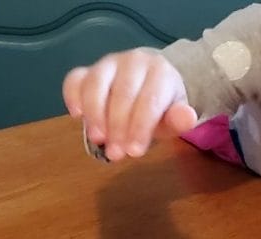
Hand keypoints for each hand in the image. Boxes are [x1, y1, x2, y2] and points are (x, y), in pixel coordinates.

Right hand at [62, 49, 197, 161]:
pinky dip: (72, 96)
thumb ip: (179, 120)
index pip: (150, 100)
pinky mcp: (88, 70)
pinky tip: (76, 116)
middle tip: (116, 153)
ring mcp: (108, 64)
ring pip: (96, 83)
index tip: (135, 152)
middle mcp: (133, 62)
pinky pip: (75, 79)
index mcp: (160, 72)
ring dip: (94, 114)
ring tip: (97, 139)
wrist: (148, 83)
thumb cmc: (160, 106)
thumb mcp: (173, 117)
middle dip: (118, 126)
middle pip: (122, 93)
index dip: (141, 127)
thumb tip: (187, 117)